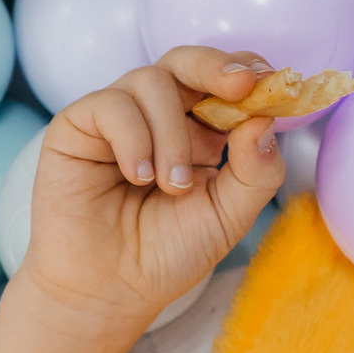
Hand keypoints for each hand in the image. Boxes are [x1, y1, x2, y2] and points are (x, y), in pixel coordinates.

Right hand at [22, 44, 287, 339]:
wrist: (109, 291)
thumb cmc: (166, 254)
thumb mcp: (227, 217)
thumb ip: (254, 172)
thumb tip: (266, 120)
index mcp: (200, 131)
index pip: (224, 84)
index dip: (250, 73)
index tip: (275, 82)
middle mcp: (159, 115)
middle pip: (187, 61)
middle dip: (217, 67)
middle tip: (241, 86)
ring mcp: (118, 117)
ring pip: (152, 81)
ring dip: (172, 134)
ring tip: (172, 186)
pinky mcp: (78, 126)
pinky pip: (111, 105)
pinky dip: (134, 138)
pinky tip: (137, 176)